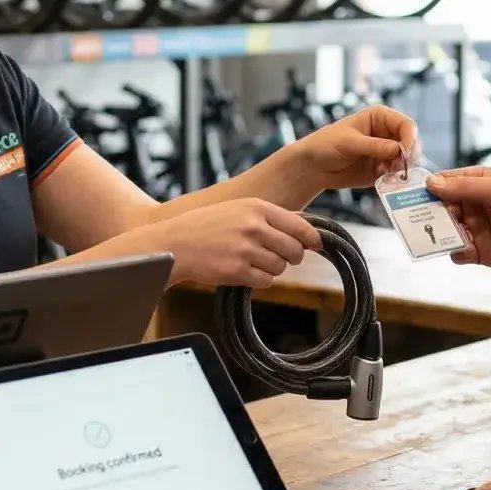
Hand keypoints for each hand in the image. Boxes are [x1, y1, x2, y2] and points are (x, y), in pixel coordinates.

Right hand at [122, 200, 320, 288]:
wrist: (174, 244)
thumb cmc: (205, 227)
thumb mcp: (237, 209)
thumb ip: (267, 217)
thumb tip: (302, 230)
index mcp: (256, 207)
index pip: (299, 224)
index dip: (311, 238)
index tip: (316, 245)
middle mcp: (253, 226)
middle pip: (294, 249)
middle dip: (292, 256)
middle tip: (281, 257)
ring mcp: (245, 249)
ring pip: (280, 267)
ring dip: (273, 269)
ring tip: (253, 262)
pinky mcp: (236, 270)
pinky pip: (266, 281)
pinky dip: (260, 280)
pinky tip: (245, 272)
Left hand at [297, 105, 419, 191]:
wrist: (312, 166)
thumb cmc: (325, 144)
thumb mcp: (349, 142)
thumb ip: (374, 146)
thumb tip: (398, 150)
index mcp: (379, 117)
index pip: (406, 125)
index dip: (410, 139)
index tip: (404, 153)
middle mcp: (386, 133)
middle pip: (412, 143)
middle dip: (407, 156)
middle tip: (395, 166)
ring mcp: (385, 152)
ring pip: (407, 160)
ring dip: (400, 168)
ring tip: (383, 171)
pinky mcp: (382, 169)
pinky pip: (397, 174)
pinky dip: (393, 177)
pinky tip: (379, 177)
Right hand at [425, 168, 490, 272]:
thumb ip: (466, 187)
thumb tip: (432, 183)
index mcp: (478, 183)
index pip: (445, 183)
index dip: (429, 188)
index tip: (412, 194)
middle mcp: (473, 205)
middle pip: (440, 208)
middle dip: (430, 213)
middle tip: (418, 219)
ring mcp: (475, 229)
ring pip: (446, 231)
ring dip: (440, 233)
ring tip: (441, 235)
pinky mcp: (480, 252)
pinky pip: (458, 252)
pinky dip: (456, 251)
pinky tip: (464, 249)